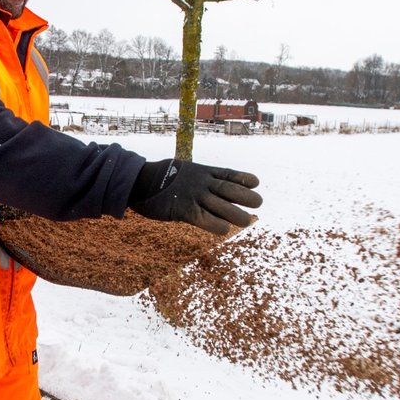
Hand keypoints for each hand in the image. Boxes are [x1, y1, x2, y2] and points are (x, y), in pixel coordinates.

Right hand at [128, 159, 260, 234]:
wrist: (140, 181)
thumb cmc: (162, 178)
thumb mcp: (184, 170)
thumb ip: (199, 178)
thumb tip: (210, 185)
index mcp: (203, 171)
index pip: (228, 174)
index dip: (244, 179)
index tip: (256, 183)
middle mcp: (202, 182)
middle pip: (230, 189)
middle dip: (246, 197)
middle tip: (258, 203)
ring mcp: (193, 196)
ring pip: (221, 206)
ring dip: (237, 214)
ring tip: (248, 221)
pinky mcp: (183, 210)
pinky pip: (204, 219)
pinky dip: (217, 225)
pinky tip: (225, 229)